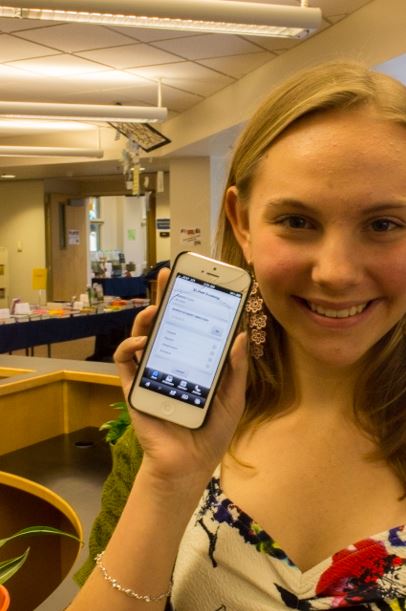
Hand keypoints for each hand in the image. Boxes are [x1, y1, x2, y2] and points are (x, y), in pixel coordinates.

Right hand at [113, 267, 247, 486]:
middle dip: (165, 296)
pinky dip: (130, 347)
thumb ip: (235, 367)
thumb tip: (241, 334)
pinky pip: (125, 361)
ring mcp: (149, 372)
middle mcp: (169, 360)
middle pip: (165, 323)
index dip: (192, 302)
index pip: (190, 324)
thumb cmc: (212, 430)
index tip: (198, 280)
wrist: (190, 463)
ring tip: (157, 307)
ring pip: (141, 336)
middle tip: (170, 274)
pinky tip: (143, 342)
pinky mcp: (133, 387)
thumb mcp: (233, 396)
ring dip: (146, 317)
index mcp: (192, 359)